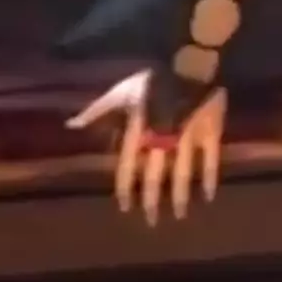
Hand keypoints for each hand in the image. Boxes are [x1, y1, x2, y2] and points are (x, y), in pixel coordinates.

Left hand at [66, 69, 227, 225]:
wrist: (189, 60)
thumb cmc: (152, 77)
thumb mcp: (121, 92)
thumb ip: (98, 110)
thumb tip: (71, 126)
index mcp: (138, 131)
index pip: (128, 167)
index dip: (125, 188)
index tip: (125, 207)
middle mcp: (161, 140)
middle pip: (154, 177)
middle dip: (151, 201)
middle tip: (150, 221)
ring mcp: (187, 138)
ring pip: (182, 175)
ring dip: (179, 197)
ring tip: (178, 216)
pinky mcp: (210, 132)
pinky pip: (210, 161)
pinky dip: (208, 179)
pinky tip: (207, 197)